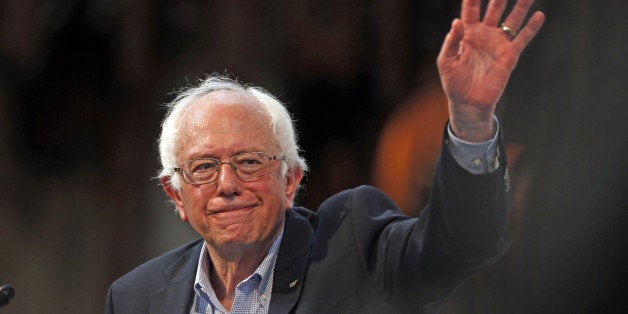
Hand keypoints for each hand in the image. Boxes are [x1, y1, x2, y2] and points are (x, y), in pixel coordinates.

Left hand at [437, 0, 544, 141]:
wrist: (468, 102)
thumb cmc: (454, 82)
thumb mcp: (446, 61)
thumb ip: (451, 41)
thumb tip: (457, 21)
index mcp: (467, 33)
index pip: (471, 10)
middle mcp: (484, 34)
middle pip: (494, 9)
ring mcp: (498, 43)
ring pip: (512, 19)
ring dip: (520, 6)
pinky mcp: (509, 55)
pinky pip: (522, 39)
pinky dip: (531, 27)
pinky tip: (539, 15)